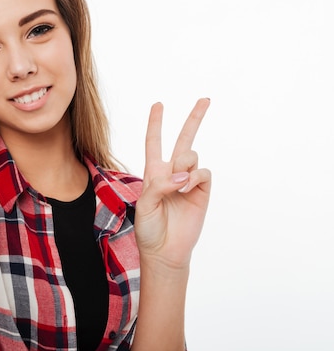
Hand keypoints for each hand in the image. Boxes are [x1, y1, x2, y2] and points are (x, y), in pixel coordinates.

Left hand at [134, 98, 210, 271]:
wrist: (165, 251)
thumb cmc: (149, 228)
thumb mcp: (145, 204)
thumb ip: (160, 184)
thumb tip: (184, 175)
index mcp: (154, 173)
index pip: (154, 142)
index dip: (156, 124)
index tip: (159, 105)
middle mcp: (173, 173)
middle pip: (184, 140)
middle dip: (194, 119)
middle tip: (205, 99)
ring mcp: (189, 182)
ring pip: (191, 155)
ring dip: (184, 164)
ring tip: (178, 186)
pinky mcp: (203, 191)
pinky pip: (203, 172)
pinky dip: (195, 177)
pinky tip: (187, 189)